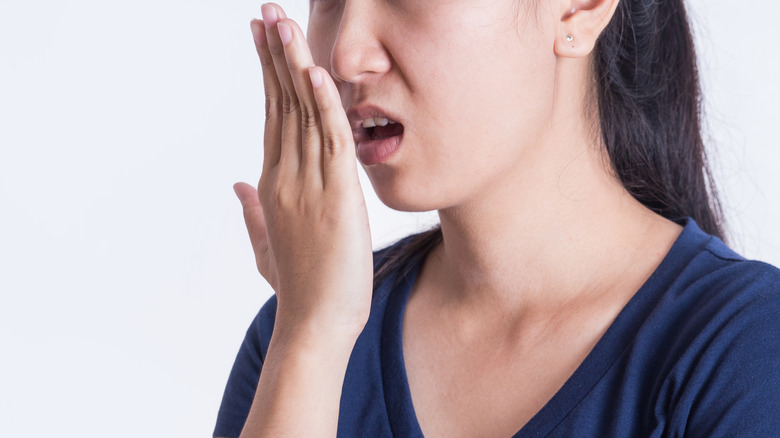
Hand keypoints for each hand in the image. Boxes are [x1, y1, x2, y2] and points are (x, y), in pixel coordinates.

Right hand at [235, 3, 372, 336]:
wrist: (315, 325)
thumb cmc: (298, 287)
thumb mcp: (268, 245)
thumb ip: (252, 211)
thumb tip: (236, 185)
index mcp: (273, 183)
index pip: (273, 115)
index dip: (269, 74)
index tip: (264, 38)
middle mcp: (285, 177)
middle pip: (281, 104)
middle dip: (274, 55)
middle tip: (267, 13)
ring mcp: (307, 185)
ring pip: (302, 114)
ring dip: (294, 65)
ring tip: (284, 24)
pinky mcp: (336, 197)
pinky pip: (329, 140)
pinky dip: (324, 104)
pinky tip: (316, 72)